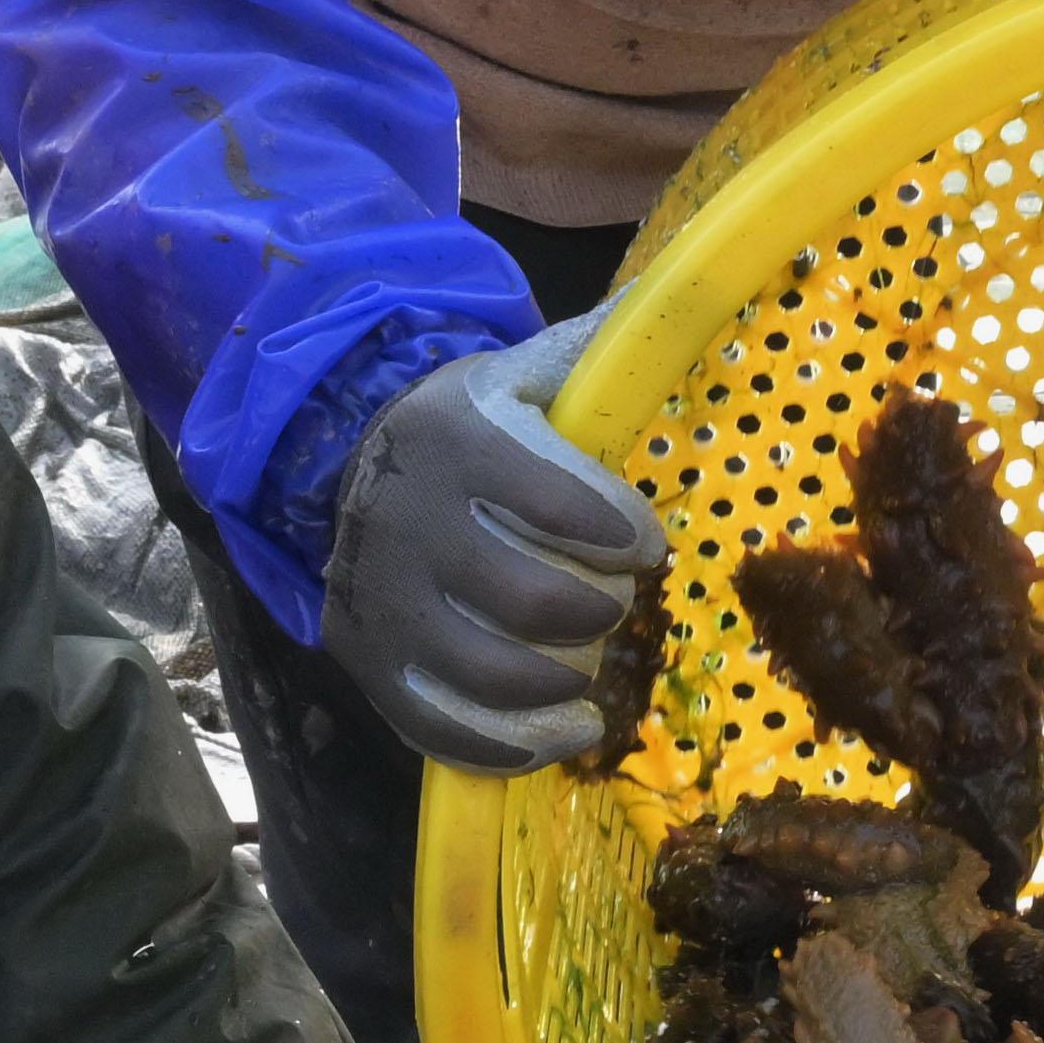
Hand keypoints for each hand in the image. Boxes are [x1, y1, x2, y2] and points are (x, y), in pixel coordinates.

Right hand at [323, 310, 665, 772]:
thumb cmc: (472, 422)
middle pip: (525, 599)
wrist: (352, 462)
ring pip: (485, 672)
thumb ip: (603, 351)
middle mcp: (407, 519)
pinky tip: (564, 729)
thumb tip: (691, 297)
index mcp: (456, 437)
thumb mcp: (527, 372)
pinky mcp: (367, 659)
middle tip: (614, 603)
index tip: (646, 544)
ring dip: (562, 682)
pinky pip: (438, 727)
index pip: (552, 496)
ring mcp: (379, 598)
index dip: (618, 532)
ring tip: (589, 670)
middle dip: (595, 611)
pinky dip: (511, 745)